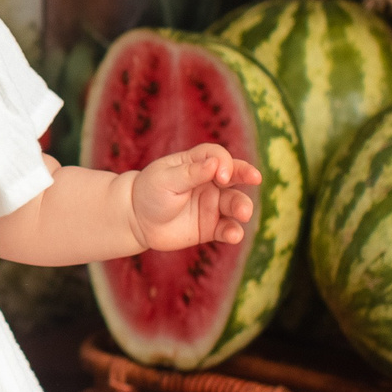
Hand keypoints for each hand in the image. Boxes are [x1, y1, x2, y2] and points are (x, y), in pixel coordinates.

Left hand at [130, 143, 261, 252]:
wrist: (136, 220)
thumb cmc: (149, 192)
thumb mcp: (165, 179)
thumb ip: (191, 173)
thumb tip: (216, 163)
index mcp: (197, 164)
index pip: (218, 156)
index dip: (225, 162)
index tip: (220, 175)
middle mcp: (210, 182)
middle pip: (235, 175)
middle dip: (246, 175)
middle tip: (255, 178)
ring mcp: (212, 205)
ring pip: (235, 203)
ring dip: (242, 206)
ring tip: (243, 213)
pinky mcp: (211, 227)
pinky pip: (227, 229)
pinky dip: (233, 232)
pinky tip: (234, 235)